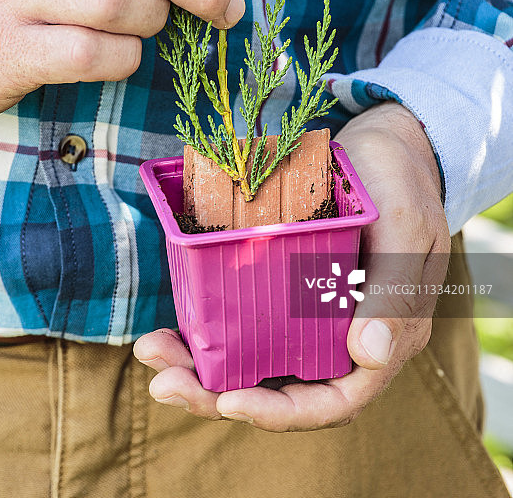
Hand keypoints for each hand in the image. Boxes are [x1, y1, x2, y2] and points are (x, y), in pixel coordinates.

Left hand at [134, 103, 450, 431]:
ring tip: (153, 351)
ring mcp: (313, 314)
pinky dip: (211, 327)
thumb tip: (370, 355)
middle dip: (218, 394)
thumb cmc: (402, 183)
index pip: (333, 399)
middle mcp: (345, 337)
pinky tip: (174, 322)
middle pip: (281, 390)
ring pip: (257, 361)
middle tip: (164, 382)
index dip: (281, 412)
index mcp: (384, 338)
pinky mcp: (288, 288)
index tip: (229, 402)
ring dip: (203, 366)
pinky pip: (249, 320)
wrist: (387, 147)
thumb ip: (393, 293)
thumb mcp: (406, 229)